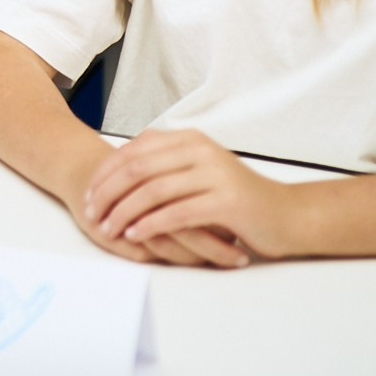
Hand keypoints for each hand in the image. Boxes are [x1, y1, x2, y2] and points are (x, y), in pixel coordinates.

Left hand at [81, 129, 290, 266]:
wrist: (287, 215)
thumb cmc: (237, 198)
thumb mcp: (199, 171)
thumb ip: (166, 164)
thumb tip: (118, 171)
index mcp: (190, 139)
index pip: (134, 150)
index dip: (106, 172)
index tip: (88, 193)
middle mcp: (200, 150)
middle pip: (138, 168)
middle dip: (108, 192)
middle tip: (91, 213)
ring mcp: (214, 174)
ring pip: (153, 190)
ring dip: (124, 211)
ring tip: (108, 229)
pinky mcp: (226, 201)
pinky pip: (177, 213)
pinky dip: (151, 225)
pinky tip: (135, 236)